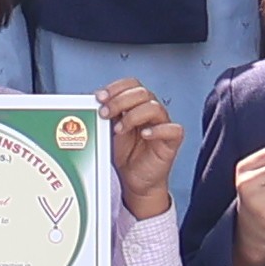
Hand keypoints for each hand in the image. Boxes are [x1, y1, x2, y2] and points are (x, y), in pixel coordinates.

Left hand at [98, 79, 184, 220]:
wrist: (135, 180)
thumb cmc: (125, 155)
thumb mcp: (108, 131)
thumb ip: (106, 115)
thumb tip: (91, 101)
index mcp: (136, 105)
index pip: (131, 85)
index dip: (116, 87)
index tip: (100, 97)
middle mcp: (150, 112)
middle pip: (142, 93)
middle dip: (120, 100)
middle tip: (106, 113)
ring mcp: (163, 125)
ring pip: (155, 108)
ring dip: (133, 115)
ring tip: (120, 129)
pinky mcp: (172, 141)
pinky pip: (173, 129)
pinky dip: (158, 130)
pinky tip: (144, 135)